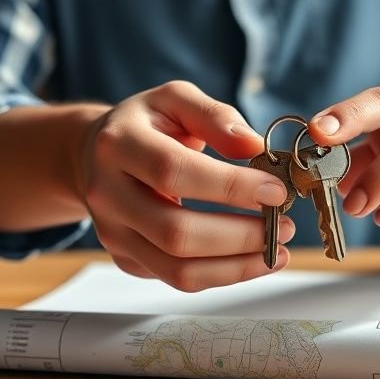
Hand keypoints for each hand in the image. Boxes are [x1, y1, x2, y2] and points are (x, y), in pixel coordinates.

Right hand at [76, 81, 293, 291]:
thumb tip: (253, 146)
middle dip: (241, 236)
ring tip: (276, 252)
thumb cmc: (145, 125)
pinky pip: (178, 279)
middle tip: (284, 227)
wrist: (95, 155)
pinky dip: (222, 274)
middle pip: (176, 233)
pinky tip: (250, 258)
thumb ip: (216, 116)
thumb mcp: (176, 99)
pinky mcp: (126, 260)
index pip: (174, 172)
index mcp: (118, 145)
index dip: (230, 186)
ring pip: (178, 270)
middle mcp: (108, 194)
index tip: (275, 191)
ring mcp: (113, 234)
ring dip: (236, 267)